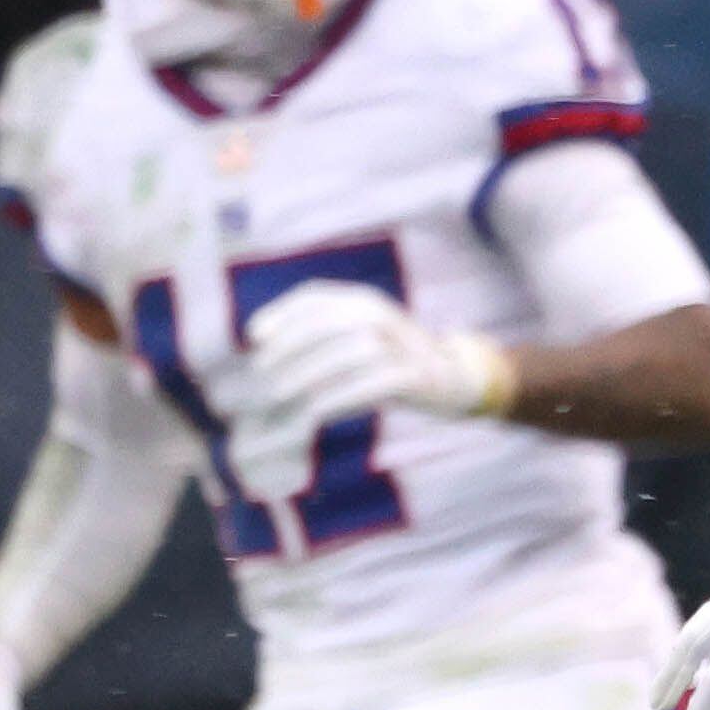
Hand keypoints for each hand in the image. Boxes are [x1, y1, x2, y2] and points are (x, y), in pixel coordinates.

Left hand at [242, 283, 514, 483]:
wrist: (456, 377)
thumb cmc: (391, 360)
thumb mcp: (357, 336)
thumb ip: (319, 335)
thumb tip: (263, 347)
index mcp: (364, 301)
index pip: (316, 297)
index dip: (281, 313)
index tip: (253, 337)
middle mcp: (383, 316)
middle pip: (327, 324)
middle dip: (289, 346)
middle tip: (261, 372)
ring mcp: (402, 346)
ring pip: (347, 353)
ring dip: (308, 374)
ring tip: (280, 394)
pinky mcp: (415, 376)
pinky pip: (371, 384)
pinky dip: (339, 397)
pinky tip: (315, 412)